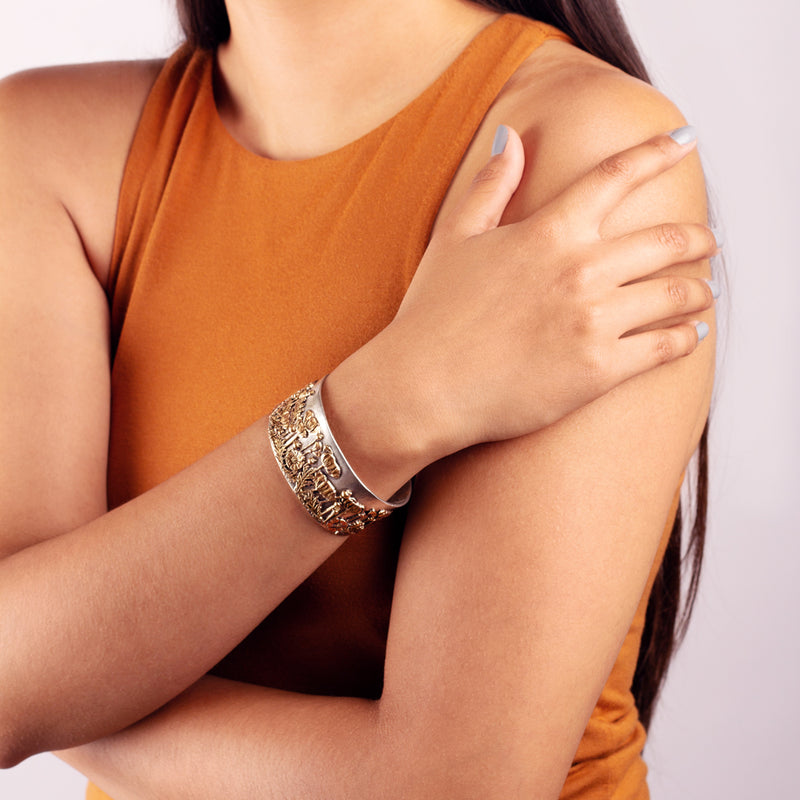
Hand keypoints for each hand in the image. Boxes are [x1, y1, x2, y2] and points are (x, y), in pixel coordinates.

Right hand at [387, 124, 717, 453]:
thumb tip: (510, 136)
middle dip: (698, 238)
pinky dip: (687, 338)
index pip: (616, 177)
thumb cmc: (432, 315)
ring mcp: (593, 321)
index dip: (658, 151)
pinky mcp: (599, 370)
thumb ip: (490, 186)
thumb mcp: (454, 238)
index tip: (686, 141)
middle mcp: (579, 270)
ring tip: (702, 292)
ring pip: (676, 294)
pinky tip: (691, 334)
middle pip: (666, 240)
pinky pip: (666, 347)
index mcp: (547, 233)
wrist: (423, 388)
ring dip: (698, 290)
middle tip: (708, 242)